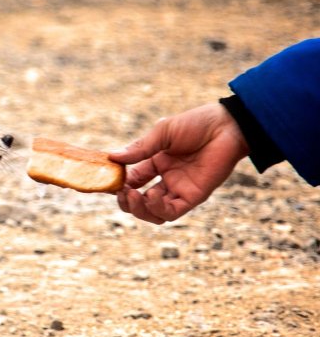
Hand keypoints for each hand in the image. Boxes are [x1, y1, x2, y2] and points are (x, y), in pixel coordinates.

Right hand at [109, 102, 249, 223]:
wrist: (228, 126)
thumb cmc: (197, 124)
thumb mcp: (162, 132)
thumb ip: (140, 148)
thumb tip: (112, 157)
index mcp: (158, 163)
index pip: (132, 180)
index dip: (119, 184)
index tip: (107, 181)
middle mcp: (168, 179)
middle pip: (140, 201)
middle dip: (126, 202)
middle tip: (121, 193)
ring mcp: (180, 189)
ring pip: (153, 212)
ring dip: (139, 209)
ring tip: (133, 196)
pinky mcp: (194, 196)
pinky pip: (171, 212)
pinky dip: (157, 208)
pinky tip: (151, 195)